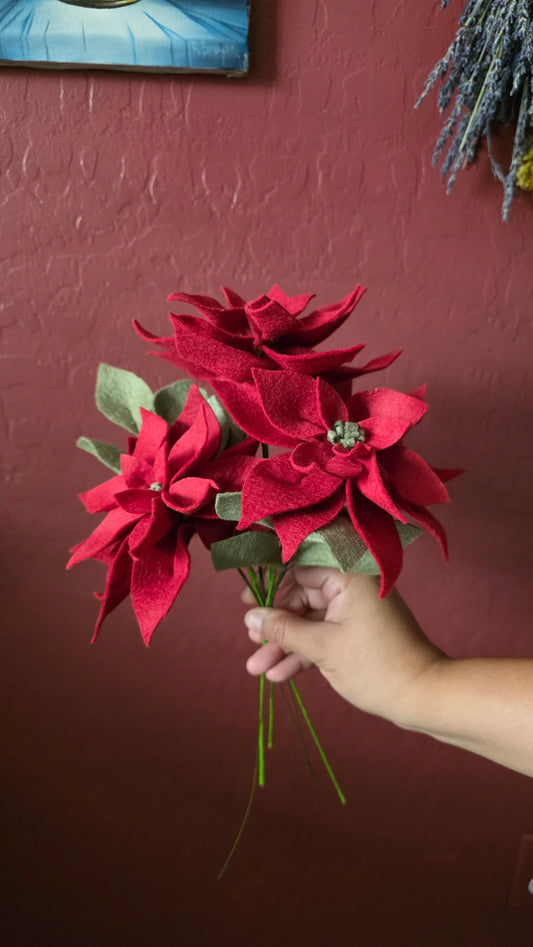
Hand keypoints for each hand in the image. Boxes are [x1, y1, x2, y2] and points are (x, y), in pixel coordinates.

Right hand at [244, 567, 444, 726]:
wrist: (422, 696)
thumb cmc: (376, 666)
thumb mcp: (322, 648)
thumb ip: (283, 630)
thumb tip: (251, 617)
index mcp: (349, 574)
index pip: (300, 566)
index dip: (271, 583)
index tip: (246, 601)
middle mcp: (352, 585)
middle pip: (301, 597)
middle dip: (274, 625)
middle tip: (250, 642)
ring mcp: (354, 610)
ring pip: (308, 621)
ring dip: (284, 645)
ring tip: (256, 668)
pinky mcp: (355, 632)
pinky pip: (321, 635)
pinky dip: (302, 654)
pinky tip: (277, 674)